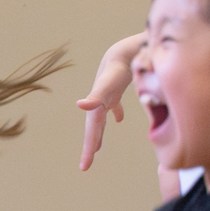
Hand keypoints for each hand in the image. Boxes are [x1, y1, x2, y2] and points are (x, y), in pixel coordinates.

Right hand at [76, 33, 145, 169]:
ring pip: (100, 119)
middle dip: (89, 145)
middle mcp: (99, 101)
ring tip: (95, 148)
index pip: (92, 129)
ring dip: (97, 133)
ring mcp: (107, 94)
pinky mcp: (116, 88)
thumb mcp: (110, 81)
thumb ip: (97, 94)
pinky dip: (114, 114)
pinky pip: (113, 106)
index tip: (85, 165)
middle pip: (93, 127)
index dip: (88, 146)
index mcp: (98, 103)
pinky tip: (118, 120)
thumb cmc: (121, 64)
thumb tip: (81, 105)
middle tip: (85, 165)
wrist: (128, 45)